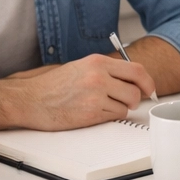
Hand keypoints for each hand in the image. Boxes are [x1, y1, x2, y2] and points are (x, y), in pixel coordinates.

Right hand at [11, 54, 156, 129]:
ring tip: (101, 106)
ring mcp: (95, 95)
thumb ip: (106, 71)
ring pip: (126, 107)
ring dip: (119, 109)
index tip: (149, 89)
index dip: (147, 82)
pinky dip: (108, 117)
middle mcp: (98, 76)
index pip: (136, 70)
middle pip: (135, 91)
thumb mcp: (81, 67)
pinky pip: (113, 117)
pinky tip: (92, 112)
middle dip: (135, 99)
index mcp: (97, 62)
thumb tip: (131, 81)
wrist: (31, 99)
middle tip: (126, 101)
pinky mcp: (90, 113)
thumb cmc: (53, 85)